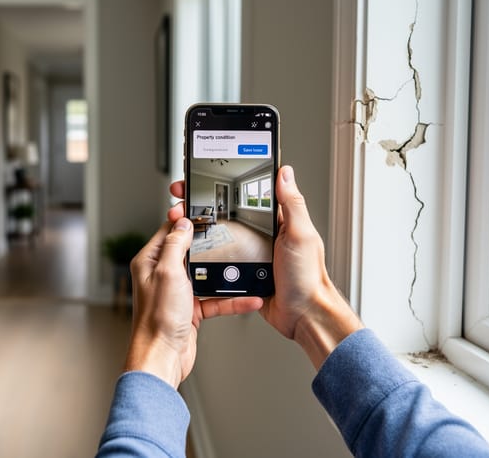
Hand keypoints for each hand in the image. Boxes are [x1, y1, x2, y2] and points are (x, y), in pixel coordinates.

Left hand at [125, 218, 262, 388]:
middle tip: (227, 232)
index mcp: (150, 262)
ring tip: (243, 266)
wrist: (162, 358)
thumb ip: (176, 245)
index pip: (169, 232)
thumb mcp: (168, 273)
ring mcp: (177, 293)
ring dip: (224, 274)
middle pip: (189, 251)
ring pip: (205, 275)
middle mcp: (162, 276)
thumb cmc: (157, 320)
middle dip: (209, 244)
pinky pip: (214, 299)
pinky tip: (248, 298)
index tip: (201, 210)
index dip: (185, 220)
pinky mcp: (190, 310)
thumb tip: (182, 223)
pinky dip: (231, 299)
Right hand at [167, 166, 361, 368]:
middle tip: (183, 202)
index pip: (246, 196)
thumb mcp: (300, 234)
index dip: (226, 187)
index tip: (205, 179)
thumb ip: (291, 203)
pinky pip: (221, 260)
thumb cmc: (308, 277)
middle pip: (227, 214)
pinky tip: (192, 249)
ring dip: (200, 230)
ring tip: (180, 222)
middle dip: (202, 206)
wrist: (302, 315)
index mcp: (277, 222)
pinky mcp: (244, 273)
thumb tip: (284, 173)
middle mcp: (262, 235)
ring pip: (220, 237)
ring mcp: (251, 254)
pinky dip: (207, 255)